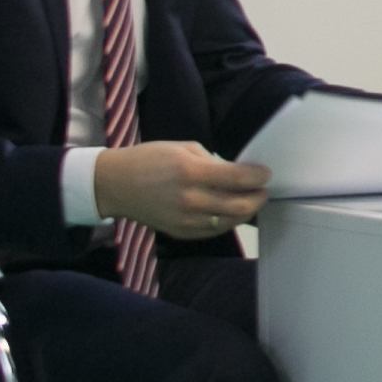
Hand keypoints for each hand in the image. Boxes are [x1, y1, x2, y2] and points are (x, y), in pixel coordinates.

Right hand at [93, 140, 272, 240]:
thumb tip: (234, 172)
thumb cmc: (148, 160)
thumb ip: (211, 161)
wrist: (115, 185)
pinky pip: (213, 231)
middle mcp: (191, 199)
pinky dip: (227, 222)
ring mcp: (185, 220)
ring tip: (250, 201)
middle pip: (239, 206)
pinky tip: (231, 212)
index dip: (258, 177)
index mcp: (191, 173)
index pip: (238, 179)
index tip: (266, 174)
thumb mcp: (182, 148)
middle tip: (263, 190)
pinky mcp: (180, 233)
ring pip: (230, 222)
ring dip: (246, 212)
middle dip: (258, 198)